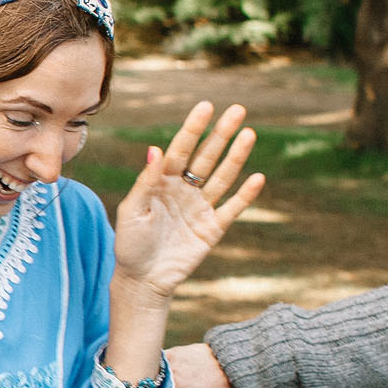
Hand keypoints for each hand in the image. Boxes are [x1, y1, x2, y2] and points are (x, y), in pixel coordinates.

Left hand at [112, 103, 263, 297]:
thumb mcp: (131, 211)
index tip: (206, 107)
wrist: (142, 280)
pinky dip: (245, 195)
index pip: (181, 149)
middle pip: (206, 157)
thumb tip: (155, 149)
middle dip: (221, 134)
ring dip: (236, 156)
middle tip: (238, 110)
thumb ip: (145, 182)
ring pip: (222, 177)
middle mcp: (184, 190)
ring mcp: (200, 208)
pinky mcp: (213, 228)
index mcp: (161, 182)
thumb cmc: (129, 244)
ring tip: (249, 133)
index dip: (193, 128)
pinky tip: (257, 177)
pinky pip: (232, 208)